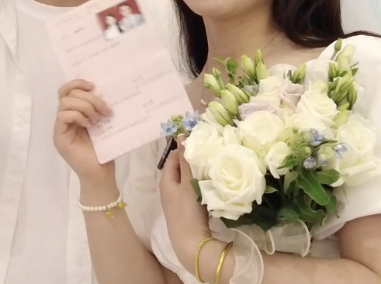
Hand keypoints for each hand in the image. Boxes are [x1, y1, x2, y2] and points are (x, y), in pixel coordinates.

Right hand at [52, 79, 114, 185]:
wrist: (101, 173)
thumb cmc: (104, 149)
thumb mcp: (103, 123)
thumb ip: (98, 107)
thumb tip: (105, 89)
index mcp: (74, 112)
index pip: (67, 90)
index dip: (77, 83)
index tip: (94, 85)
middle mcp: (65, 118)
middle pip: (67, 94)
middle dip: (88, 97)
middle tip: (104, 109)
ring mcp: (60, 128)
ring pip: (65, 103)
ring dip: (85, 107)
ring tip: (97, 119)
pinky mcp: (59, 137)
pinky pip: (62, 116)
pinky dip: (77, 116)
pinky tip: (89, 125)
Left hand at [160, 138, 212, 270]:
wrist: (192, 243)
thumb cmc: (187, 211)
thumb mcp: (187, 183)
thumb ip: (186, 161)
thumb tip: (181, 136)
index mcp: (166, 180)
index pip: (174, 157)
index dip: (186, 148)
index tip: (202, 143)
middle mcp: (170, 188)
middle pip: (182, 167)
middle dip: (194, 160)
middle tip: (211, 154)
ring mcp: (178, 199)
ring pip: (190, 179)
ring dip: (199, 173)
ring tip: (214, 165)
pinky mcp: (188, 208)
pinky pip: (195, 189)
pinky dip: (202, 184)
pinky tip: (213, 183)